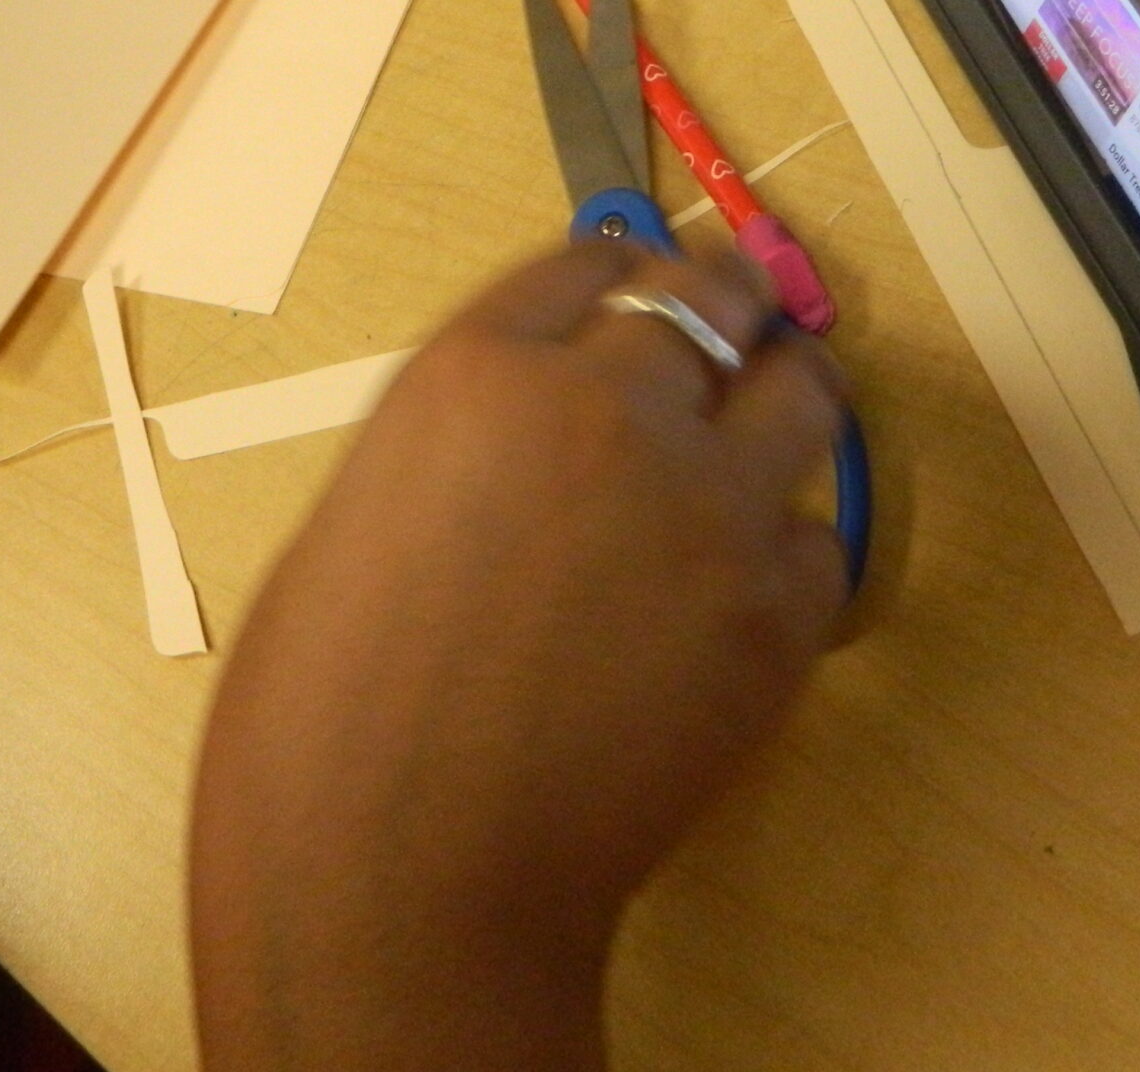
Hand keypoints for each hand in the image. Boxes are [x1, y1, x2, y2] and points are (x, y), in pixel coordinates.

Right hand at [191, 242, 848, 1071]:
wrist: (400, 874)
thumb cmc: (323, 715)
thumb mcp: (360, 516)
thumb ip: (464, 446)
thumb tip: (532, 431)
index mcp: (478, 372)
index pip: (589, 265)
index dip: (620, 274)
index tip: (637, 286)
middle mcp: (607, 406)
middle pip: (708, 295)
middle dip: (717, 306)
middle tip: (725, 328)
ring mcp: (707, 504)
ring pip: (801, 389)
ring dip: (780, 396)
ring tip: (765, 424)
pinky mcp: (777, 610)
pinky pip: (817, 537)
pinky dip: (785, 550)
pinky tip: (737, 588)